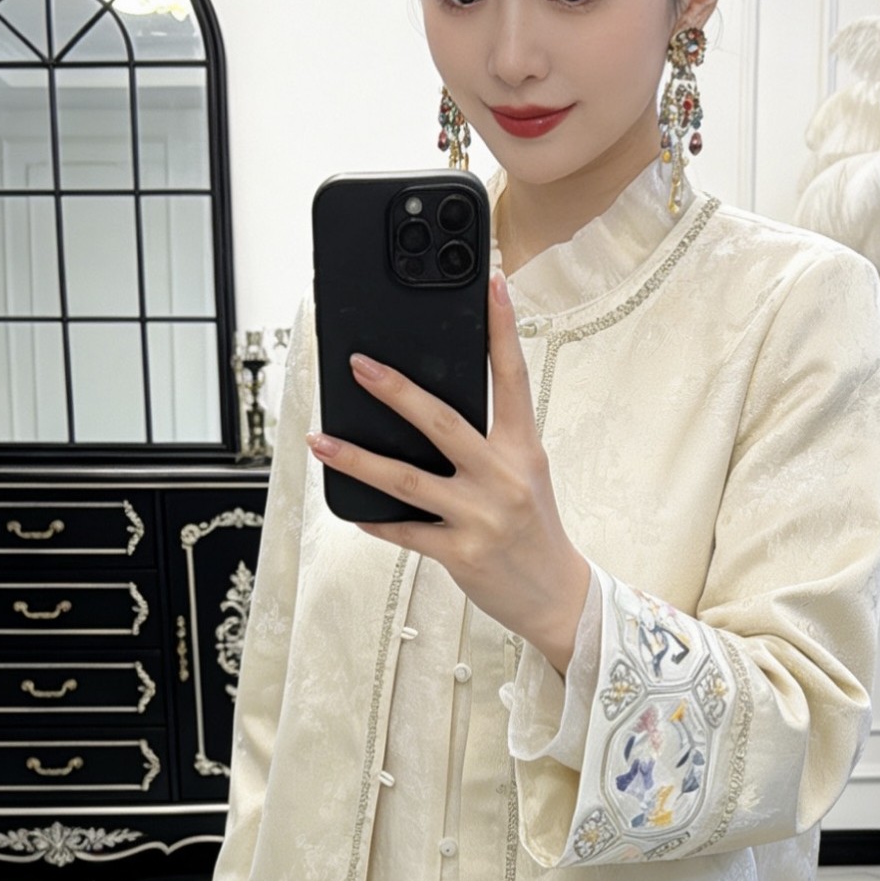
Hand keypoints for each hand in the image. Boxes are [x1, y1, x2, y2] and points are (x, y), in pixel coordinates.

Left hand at [305, 269, 589, 673]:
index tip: (492, 285)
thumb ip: (489, 444)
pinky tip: (352, 508)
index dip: (502, 328)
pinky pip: (405, 530)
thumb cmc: (535, 530)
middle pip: (442, 421)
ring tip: (322, 441)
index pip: (513, 377)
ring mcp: (480, 515)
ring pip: (407, 479)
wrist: (557, 596)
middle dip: (396, 390)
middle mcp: (502, 477)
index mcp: (523, 449)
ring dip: (358, 458)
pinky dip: (375, 518)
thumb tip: (427, 414)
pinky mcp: (461, 552)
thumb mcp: (525, 476)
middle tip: (359, 365)